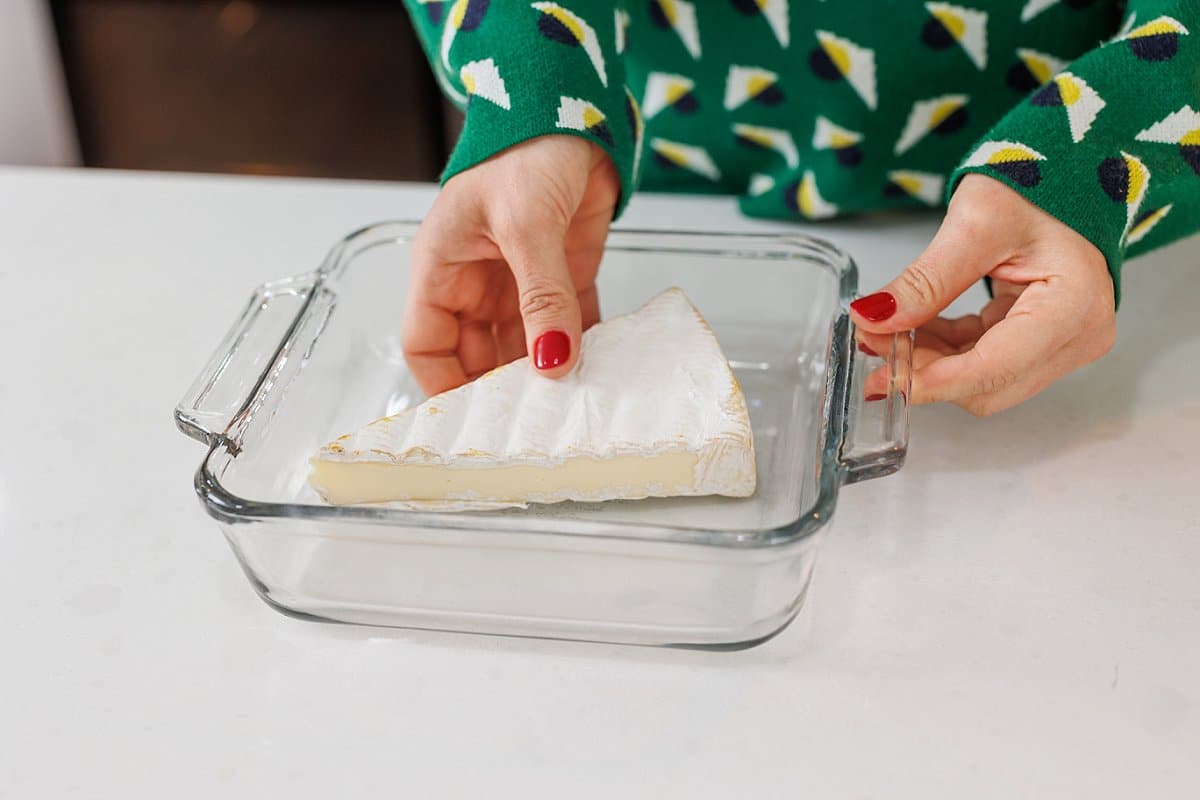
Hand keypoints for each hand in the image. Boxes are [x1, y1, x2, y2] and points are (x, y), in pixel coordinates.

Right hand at [403, 135, 618, 395]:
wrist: (579, 111)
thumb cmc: (526, 150)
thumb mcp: (526, 227)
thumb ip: (541, 298)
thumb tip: (554, 362)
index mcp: (443, 267)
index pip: (426, 342)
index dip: (443, 385)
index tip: (475, 420)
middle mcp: (477, 282)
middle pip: (477, 355)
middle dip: (502, 388)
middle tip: (535, 423)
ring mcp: (521, 283)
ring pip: (525, 347)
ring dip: (547, 373)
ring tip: (571, 407)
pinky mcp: (564, 278)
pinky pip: (569, 326)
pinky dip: (584, 349)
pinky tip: (601, 371)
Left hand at [853, 174, 1116, 415]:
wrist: (1066, 173)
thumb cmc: (1037, 185)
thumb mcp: (973, 225)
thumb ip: (924, 281)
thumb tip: (874, 318)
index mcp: (1073, 308)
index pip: (993, 370)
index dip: (932, 381)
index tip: (882, 377)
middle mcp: (1078, 336)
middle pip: (988, 386)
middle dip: (924, 371)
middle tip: (872, 340)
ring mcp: (1065, 342)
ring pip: (982, 381)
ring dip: (929, 362)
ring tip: (885, 331)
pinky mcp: (1044, 340)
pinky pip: (985, 361)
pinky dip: (945, 351)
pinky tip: (914, 329)